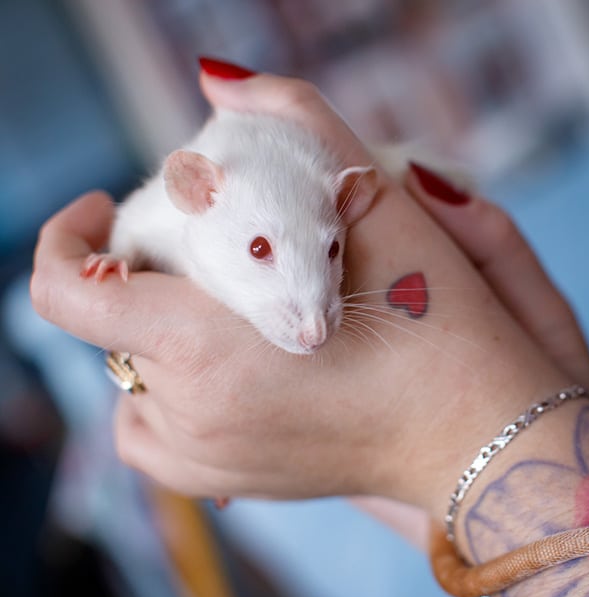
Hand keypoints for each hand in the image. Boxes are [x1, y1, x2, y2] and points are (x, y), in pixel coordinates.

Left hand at [30, 67, 570, 520]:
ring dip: (152, 337)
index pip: (69, 293)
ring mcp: (208, 459)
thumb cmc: (444, 328)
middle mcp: (193, 413)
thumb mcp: (387, 209)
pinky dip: (165, 396)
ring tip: (216, 311)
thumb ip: (306, 124)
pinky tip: (217, 370)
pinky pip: (151, 434)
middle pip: (109, 327)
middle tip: (207, 254)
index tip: (101, 209)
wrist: (483, 435)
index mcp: (208, 346)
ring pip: (127, 380)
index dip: (66, 239)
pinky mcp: (229, 484)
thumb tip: (224, 80)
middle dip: (141, 278)